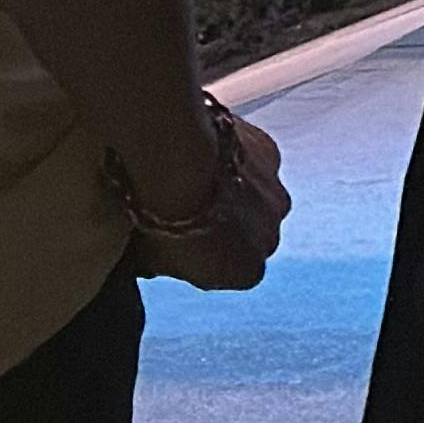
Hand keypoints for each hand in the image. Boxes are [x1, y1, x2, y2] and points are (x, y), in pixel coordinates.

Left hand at [125, 107, 290, 291]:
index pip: (229, 272)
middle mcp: (269, 239)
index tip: (179, 243)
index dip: (203, 257)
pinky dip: (233, 158)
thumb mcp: (150, 258)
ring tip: (193, 177)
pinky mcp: (270, 155)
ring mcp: (274, 196)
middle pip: (247, 236)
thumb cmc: (160, 218)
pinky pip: (253, 161)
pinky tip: (203, 149)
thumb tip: (149, 259)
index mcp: (246, 272)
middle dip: (224, 226)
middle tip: (186, 210)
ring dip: (232, 191)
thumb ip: (161, 264)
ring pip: (254, 197)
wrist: (174, 163)